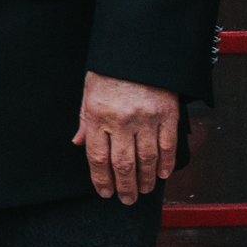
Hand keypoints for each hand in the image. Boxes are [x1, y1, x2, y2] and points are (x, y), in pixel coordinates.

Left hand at [72, 71, 179, 203]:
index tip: (105, 192)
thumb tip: (79, 144)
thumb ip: (86, 119)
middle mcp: (122, 119)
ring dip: (145, 180)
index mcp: (98, 114)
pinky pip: (168, 145)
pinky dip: (166, 163)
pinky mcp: (168, 114)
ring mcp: (147, 118)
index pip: (98, 156)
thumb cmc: (110, 70)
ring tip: (143, 191)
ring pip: (147, 159)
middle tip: (126, 200)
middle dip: (125, 186)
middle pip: (123, 164)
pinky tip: (162, 175)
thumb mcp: (89, 91)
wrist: (138, 47)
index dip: (101, 179)